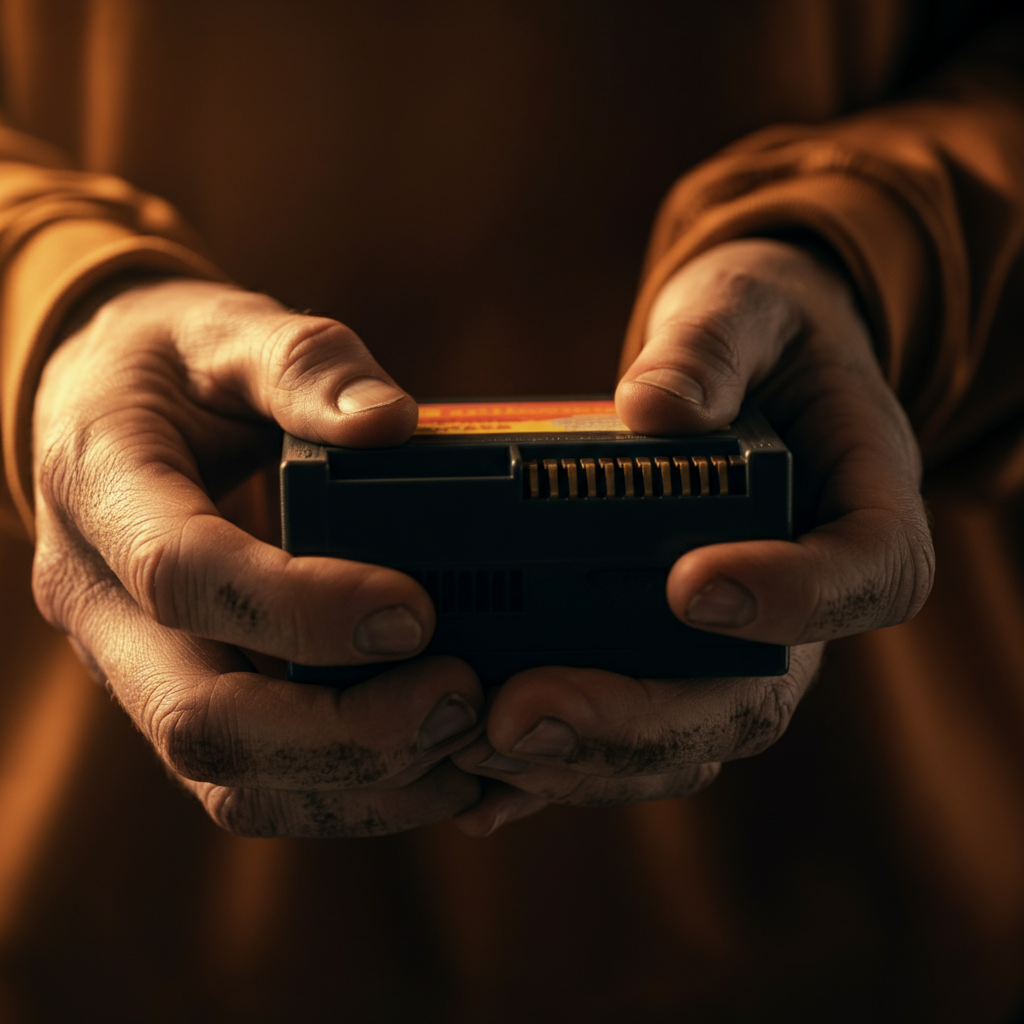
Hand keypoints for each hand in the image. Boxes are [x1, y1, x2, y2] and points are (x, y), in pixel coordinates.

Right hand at [31, 279, 485, 835]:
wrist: (105, 415)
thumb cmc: (172, 366)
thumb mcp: (227, 330)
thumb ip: (306, 365)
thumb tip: (390, 423)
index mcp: (101, 490)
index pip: (183, 574)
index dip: (301, 608)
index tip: (416, 611)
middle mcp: (102, 603)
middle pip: (200, 719)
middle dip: (342, 732)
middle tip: (462, 696)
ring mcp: (137, 667)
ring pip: (227, 779)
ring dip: (355, 785)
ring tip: (465, 747)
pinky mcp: (185, 696)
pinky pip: (254, 784)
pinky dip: (347, 796)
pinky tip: (432, 767)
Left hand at [452, 238, 933, 834]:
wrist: (748, 374)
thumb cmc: (760, 339)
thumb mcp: (746, 310)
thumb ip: (713, 347)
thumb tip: (656, 410)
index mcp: (860, 512)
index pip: (867, 575)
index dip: (794, 599)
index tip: (690, 586)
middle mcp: (802, 603)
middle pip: (752, 698)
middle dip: (641, 720)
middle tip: (527, 712)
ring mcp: (735, 647)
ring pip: (684, 738)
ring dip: (584, 756)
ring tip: (479, 739)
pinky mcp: (672, 663)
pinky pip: (628, 734)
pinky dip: (559, 763)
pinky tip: (478, 776)